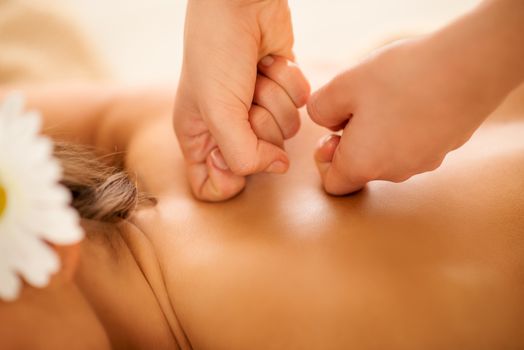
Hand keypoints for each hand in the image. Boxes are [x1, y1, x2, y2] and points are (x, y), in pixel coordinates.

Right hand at [174, 0, 308, 200]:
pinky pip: (300, 106)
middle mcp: (228, 129)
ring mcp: (257, 110)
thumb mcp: (217, 111)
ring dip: (276, 98)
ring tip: (256, 75)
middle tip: (244, 97)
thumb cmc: (216, 53)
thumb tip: (279, 167)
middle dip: (258, 123)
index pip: (212, 186)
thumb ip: (243, 155)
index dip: (227, 179)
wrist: (240, 4)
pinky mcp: (282, 92)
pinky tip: (271, 64)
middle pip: (259, 160)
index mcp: (199, 137)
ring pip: (285, 132)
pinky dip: (290, 83)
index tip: (229, 155)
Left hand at [308, 37, 510, 194]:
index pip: (333, 186)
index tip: (334, 133)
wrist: (469, 67)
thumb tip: (323, 121)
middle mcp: (394, 173)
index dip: (324, 162)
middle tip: (359, 107)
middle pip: (361, 168)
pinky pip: (413, 144)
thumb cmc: (401, 78)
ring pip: (388, 155)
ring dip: (378, 133)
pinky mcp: (444, 147)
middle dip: (351, 141)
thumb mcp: (343, 86)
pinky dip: (404, 128)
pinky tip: (412, 97)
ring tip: (387, 97)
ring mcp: (424, 162)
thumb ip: (319, 109)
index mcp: (363, 165)